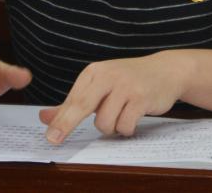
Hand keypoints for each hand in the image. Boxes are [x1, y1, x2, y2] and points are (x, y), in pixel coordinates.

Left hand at [39, 52, 187, 143]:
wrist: (166, 70)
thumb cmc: (129, 80)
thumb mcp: (100, 85)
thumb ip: (73, 103)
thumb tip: (44, 117)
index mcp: (94, 72)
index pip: (73, 100)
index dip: (60, 120)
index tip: (50, 137)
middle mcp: (108, 76)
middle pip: (82, 106)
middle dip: (67, 125)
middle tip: (55, 140)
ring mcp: (125, 86)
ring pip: (105, 122)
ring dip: (111, 128)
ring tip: (121, 116)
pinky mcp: (141, 98)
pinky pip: (125, 126)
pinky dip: (127, 129)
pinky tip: (133, 118)